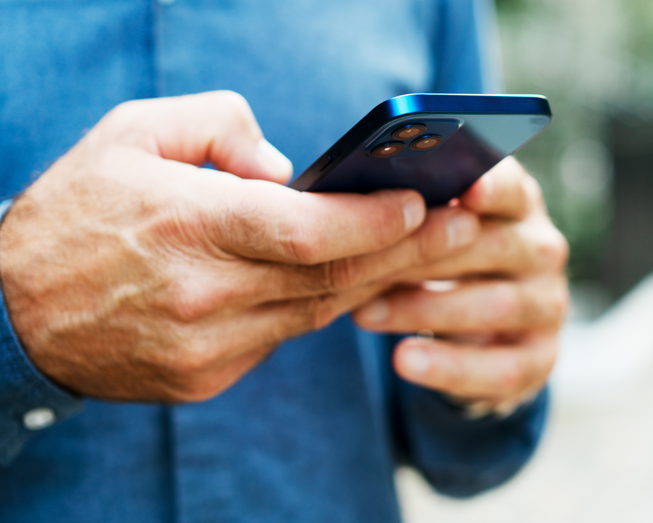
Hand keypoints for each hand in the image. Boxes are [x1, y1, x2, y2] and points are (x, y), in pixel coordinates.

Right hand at [0, 91, 479, 402]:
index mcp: (186, 224)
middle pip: (330, 278)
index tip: (423, 203)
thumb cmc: (76, 211)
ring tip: (423, 251)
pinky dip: (316, 306)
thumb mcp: (132, 134)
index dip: (374, 221)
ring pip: (315, 312)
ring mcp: (206, 347)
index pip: (306, 231)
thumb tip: (288, 170)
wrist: (8, 313)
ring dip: (374, 281)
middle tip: (463, 228)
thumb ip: (219, 127)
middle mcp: (202, 294)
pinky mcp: (204, 378)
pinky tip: (349, 282)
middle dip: (407, 253)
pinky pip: (281, 338)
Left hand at [354, 157, 568, 413]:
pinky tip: (404, 360)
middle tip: (364, 263)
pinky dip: (450, 366)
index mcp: (518, 205)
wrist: (474, 335)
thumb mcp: (431, 232)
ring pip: (497, 306)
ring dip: (425, 310)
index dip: (491, 187)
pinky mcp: (541, 357)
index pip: (511, 188)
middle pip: (495, 245)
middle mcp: (542, 250)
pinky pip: (502, 367)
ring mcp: (547, 304)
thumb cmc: (440, 263)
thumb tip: (360, 202)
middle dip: (427, 256)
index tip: (463, 191)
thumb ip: (414, 214)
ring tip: (366, 314)